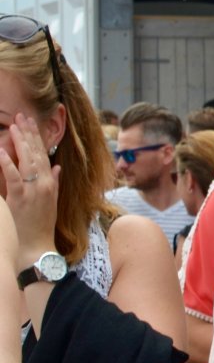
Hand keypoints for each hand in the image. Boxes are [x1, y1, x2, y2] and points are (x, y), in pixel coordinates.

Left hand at [1, 113, 60, 264]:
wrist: (37, 246)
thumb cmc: (40, 226)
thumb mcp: (51, 202)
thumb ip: (55, 182)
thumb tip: (58, 168)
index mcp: (51, 183)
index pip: (44, 155)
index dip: (36, 137)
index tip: (30, 122)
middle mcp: (45, 184)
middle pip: (36, 153)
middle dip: (28, 133)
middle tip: (21, 116)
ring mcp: (34, 190)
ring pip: (27, 160)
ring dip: (20, 142)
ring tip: (14, 126)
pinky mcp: (21, 198)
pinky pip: (14, 176)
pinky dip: (7, 163)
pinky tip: (0, 151)